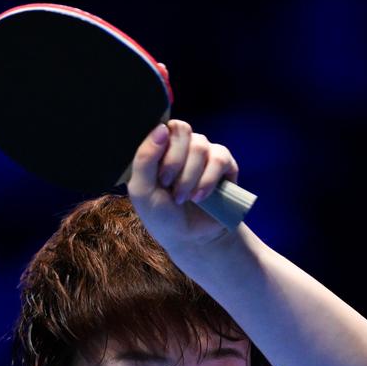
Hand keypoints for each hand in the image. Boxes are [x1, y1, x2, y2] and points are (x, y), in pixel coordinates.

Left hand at [126, 119, 239, 248]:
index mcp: (160, 148)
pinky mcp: (224, 164)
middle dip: (175, 164)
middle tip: (169, 187)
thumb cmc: (161, 214)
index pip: (163, 127)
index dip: (162, 149)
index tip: (160, 177)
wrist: (189, 238)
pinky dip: (208, 180)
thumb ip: (144, 159)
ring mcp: (204, 152)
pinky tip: (201, 197)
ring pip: (200, 146)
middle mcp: (182, 145)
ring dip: (189, 177)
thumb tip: (161, 128)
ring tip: (184, 198)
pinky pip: (219, 158)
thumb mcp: (142, 190)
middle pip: (182, 130)